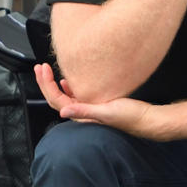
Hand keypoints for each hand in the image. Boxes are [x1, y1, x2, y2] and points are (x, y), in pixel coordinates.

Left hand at [34, 63, 168, 140]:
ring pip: (64, 96)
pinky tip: (67, 80)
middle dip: (45, 83)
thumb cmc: (130, 117)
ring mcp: (89, 108)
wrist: (147, 119)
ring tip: (47, 71)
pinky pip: (77, 95)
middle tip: (39, 67)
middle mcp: (82, 112)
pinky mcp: (97, 103)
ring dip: (54, 83)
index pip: (56, 100)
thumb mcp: (106, 112)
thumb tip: (63, 112)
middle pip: (56, 98)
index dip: (47, 84)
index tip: (43, 69)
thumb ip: (85, 111)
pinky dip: (69, 86)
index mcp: (82, 115)